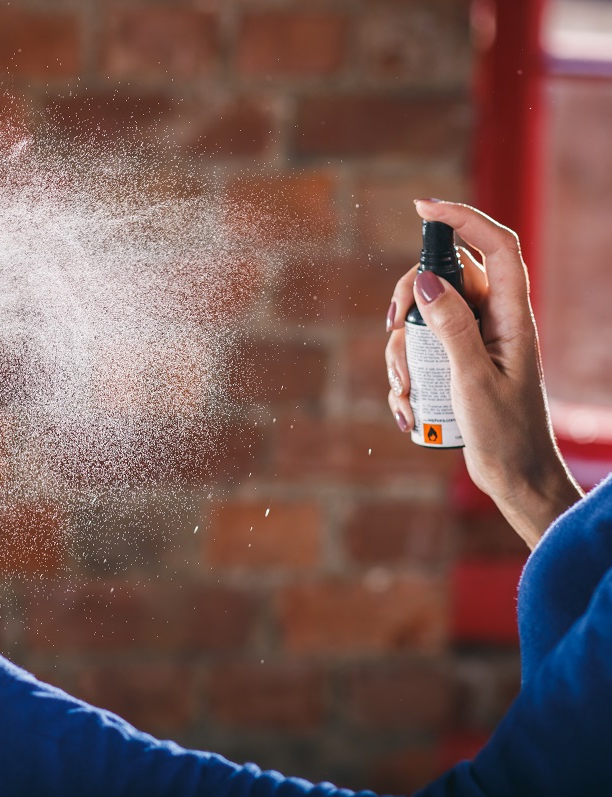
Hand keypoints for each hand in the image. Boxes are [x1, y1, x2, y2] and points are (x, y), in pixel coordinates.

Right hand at [385, 200, 581, 547]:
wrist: (515, 478)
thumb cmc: (506, 434)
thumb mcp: (474, 380)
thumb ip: (452, 326)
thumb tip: (425, 279)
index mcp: (512, 316)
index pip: (496, 247)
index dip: (464, 218)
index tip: (422, 207)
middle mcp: (494, 321)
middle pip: (445, 277)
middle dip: (409, 297)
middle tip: (392, 324)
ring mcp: (473, 341)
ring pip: (423, 316)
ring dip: (401, 350)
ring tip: (404, 390)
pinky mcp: (456, 363)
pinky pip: (419, 349)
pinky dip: (404, 372)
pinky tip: (406, 407)